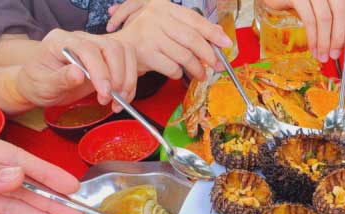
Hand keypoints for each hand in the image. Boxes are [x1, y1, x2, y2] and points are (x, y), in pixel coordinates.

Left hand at [15, 29, 137, 111]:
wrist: (40, 84)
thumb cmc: (38, 83)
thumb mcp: (42, 85)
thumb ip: (60, 79)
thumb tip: (79, 73)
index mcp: (60, 40)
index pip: (88, 49)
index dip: (100, 71)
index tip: (104, 94)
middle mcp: (81, 39)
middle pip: (111, 47)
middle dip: (117, 76)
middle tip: (110, 99)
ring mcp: (95, 46)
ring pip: (124, 52)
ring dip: (127, 79)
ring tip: (118, 100)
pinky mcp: (106, 58)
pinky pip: (127, 63)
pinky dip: (129, 83)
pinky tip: (121, 98)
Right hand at [112, 0, 231, 80]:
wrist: (119, 49)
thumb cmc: (147, 38)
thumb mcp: (168, 27)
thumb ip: (191, 29)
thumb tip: (219, 36)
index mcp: (165, 7)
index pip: (195, 20)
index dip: (213, 33)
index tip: (226, 44)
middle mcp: (156, 17)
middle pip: (192, 39)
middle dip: (208, 55)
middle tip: (216, 66)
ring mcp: (149, 34)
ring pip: (184, 55)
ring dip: (196, 69)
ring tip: (201, 75)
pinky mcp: (145, 53)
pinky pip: (172, 68)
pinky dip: (179, 74)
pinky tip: (178, 73)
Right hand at [263, 0, 344, 61]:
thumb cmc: (298, 0)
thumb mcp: (319, 7)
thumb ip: (333, 19)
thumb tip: (343, 42)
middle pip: (340, 12)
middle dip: (338, 37)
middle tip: (335, 54)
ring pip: (325, 18)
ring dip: (325, 41)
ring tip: (323, 56)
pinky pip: (309, 20)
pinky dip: (313, 37)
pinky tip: (313, 48)